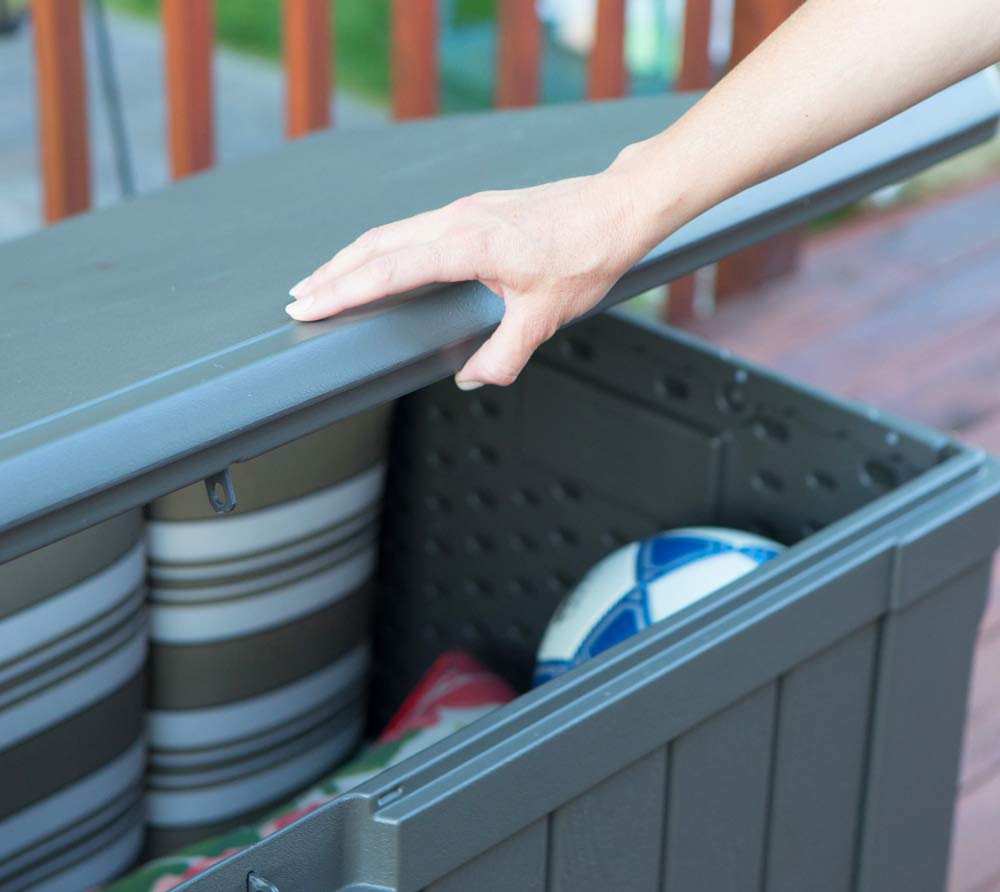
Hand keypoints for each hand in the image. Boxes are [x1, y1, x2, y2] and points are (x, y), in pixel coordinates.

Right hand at [286, 167, 656, 388]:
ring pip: (391, 232)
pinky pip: (412, 227)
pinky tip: (380, 261)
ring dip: (353, 258)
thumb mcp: (545, 317)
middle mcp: (457, 220)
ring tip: (325, 280)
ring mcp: (464, 210)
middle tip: (299, 298)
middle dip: (333, 274)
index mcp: (467, 244)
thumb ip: (504, 354)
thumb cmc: (586, 254)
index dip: (344, 291)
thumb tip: (473, 379)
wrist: (616, 207)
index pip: (388, 271)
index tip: (309, 306)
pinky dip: (383, 247)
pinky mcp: (474, 209)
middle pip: (376, 246)